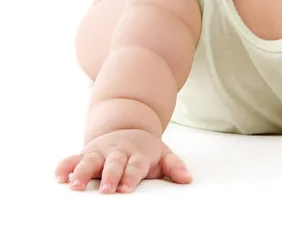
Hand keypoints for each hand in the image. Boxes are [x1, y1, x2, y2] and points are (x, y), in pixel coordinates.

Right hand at [55, 129, 191, 192]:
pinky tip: (59, 177)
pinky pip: (73, 158)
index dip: (130, 176)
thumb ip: (174, 166)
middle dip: (109, 176)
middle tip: (106, 190)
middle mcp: (118, 152)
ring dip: (83, 172)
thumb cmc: (146, 150)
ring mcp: (101, 152)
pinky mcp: (86, 153)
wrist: (128, 127)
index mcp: (138, 153)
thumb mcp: (163, 154)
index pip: (135, 166)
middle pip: (113, 164)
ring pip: (90, 160)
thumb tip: (187, 179)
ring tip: (76, 185)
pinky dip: (65, 166)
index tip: (125, 188)